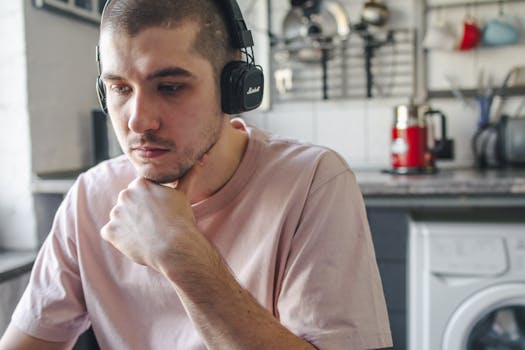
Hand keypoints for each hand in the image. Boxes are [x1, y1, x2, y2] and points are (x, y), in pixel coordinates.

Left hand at [101, 160, 208, 276]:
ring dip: (129, 225)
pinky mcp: (109, 231)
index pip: (141, 192)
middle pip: (129, 204)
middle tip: (155, 225)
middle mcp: (124, 194)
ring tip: (147, 234)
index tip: (160, 213)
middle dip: (138, 213)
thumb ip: (189, 175)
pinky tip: (137, 242)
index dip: (151, 204)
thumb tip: (203, 158)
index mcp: (140, 183)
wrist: (174, 247)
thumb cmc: (180, 219)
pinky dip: (120, 239)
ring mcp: (115, 213)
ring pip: (120, 218)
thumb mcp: (184, 194)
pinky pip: (111, 234)